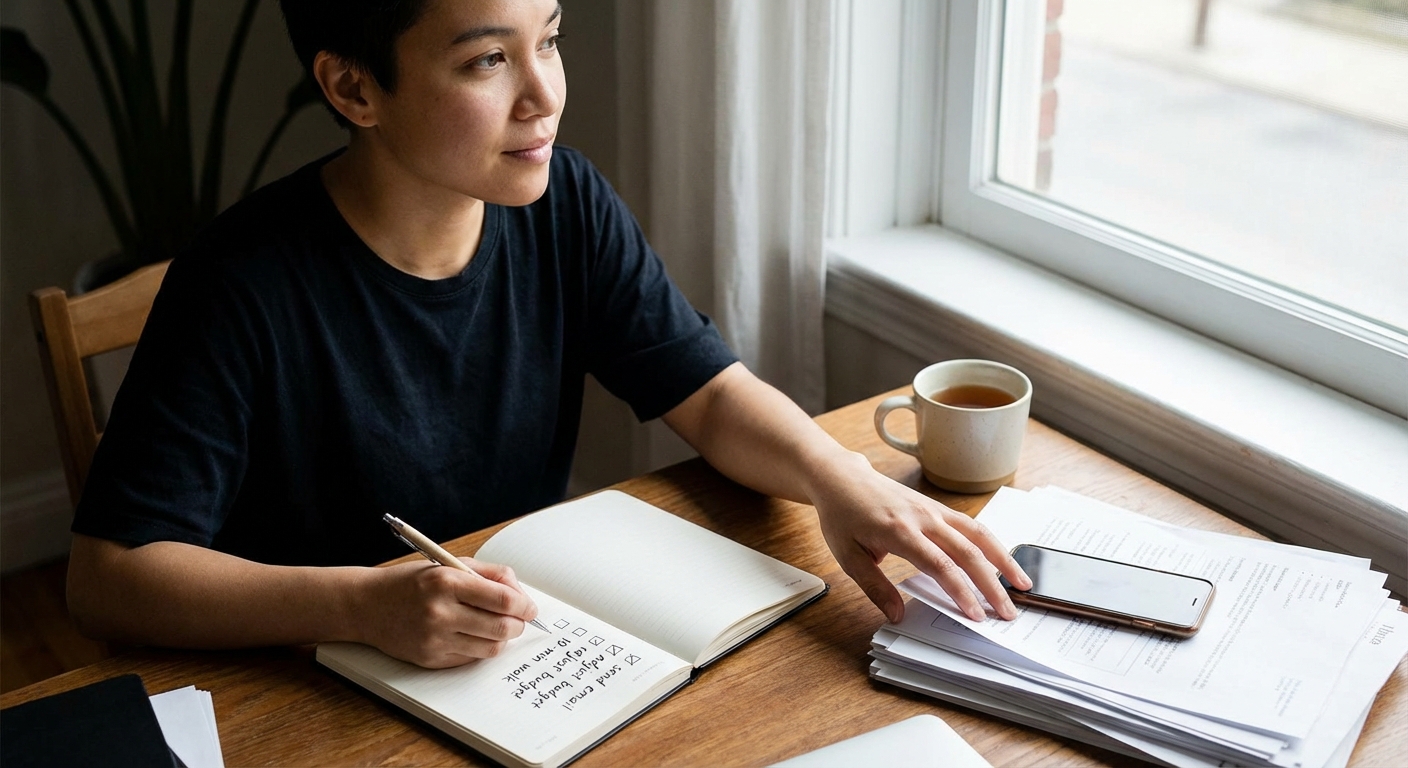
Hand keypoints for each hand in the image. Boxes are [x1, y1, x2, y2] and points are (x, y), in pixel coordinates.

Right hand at [352, 558, 539, 667]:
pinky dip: (480, 647)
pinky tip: (473, 635)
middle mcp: (440, 611)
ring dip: (502, 638)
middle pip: (502, 627)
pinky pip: (471, 658)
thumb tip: (519, 593)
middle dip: (518, 624)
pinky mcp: (430, 658)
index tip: (529, 607)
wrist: (367, 605)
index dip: (524, 606)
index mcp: (446, 581)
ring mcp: (435, 638)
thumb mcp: (447, 564)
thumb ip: (488, 574)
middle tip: (519, 620)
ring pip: (491, 647)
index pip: (503, 600)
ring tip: (497, 627)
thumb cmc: (409, 583)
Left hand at [809, 453, 1031, 623]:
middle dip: (992, 584)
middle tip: (1008, 612)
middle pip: (968, 552)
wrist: (842, 479)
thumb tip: (898, 615)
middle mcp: (923, 518)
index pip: (940, 565)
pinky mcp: (937, 507)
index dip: (961, 592)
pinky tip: (1003, 561)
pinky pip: (971, 525)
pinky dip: (991, 544)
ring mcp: (933, 510)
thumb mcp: (848, 557)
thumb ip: (875, 587)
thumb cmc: (842, 517)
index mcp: (900, 531)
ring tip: (1023, 585)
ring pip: (978, 534)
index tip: (977, 616)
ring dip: (1003, 560)